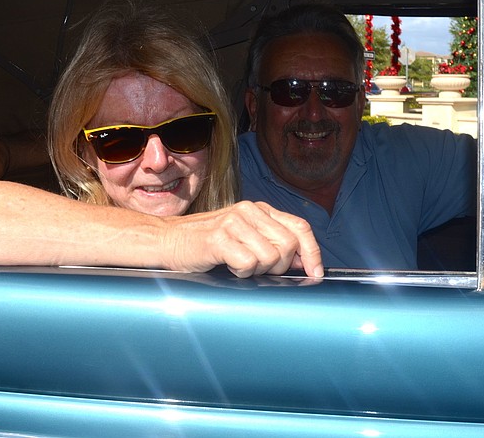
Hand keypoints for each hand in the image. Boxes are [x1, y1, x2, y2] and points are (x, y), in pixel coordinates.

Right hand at [164, 200, 323, 277]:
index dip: (313, 253)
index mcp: (259, 210)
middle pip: (289, 244)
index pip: (300, 227)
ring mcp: (234, 222)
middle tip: (260, 270)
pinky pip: (249, 264)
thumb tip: (302, 263)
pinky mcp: (219, 238)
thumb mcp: (243, 237)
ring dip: (258, 270)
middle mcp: (249, 211)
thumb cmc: (206, 244)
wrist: (168, 241)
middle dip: (281, 266)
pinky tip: (228, 267)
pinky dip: (241, 273)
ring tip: (239, 266)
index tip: (316, 273)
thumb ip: (270, 242)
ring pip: (271, 256)